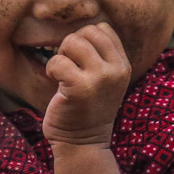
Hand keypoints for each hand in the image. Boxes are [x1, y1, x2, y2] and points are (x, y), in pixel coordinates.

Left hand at [41, 22, 130, 146]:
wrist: (83, 144)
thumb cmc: (86, 109)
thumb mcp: (104, 80)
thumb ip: (99, 55)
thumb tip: (78, 29)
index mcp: (123, 65)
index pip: (102, 29)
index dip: (84, 40)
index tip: (80, 61)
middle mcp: (116, 70)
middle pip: (87, 31)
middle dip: (71, 46)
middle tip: (69, 68)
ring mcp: (100, 78)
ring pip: (71, 41)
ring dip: (60, 57)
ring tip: (63, 76)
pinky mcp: (80, 87)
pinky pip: (58, 61)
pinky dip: (51, 70)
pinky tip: (56, 83)